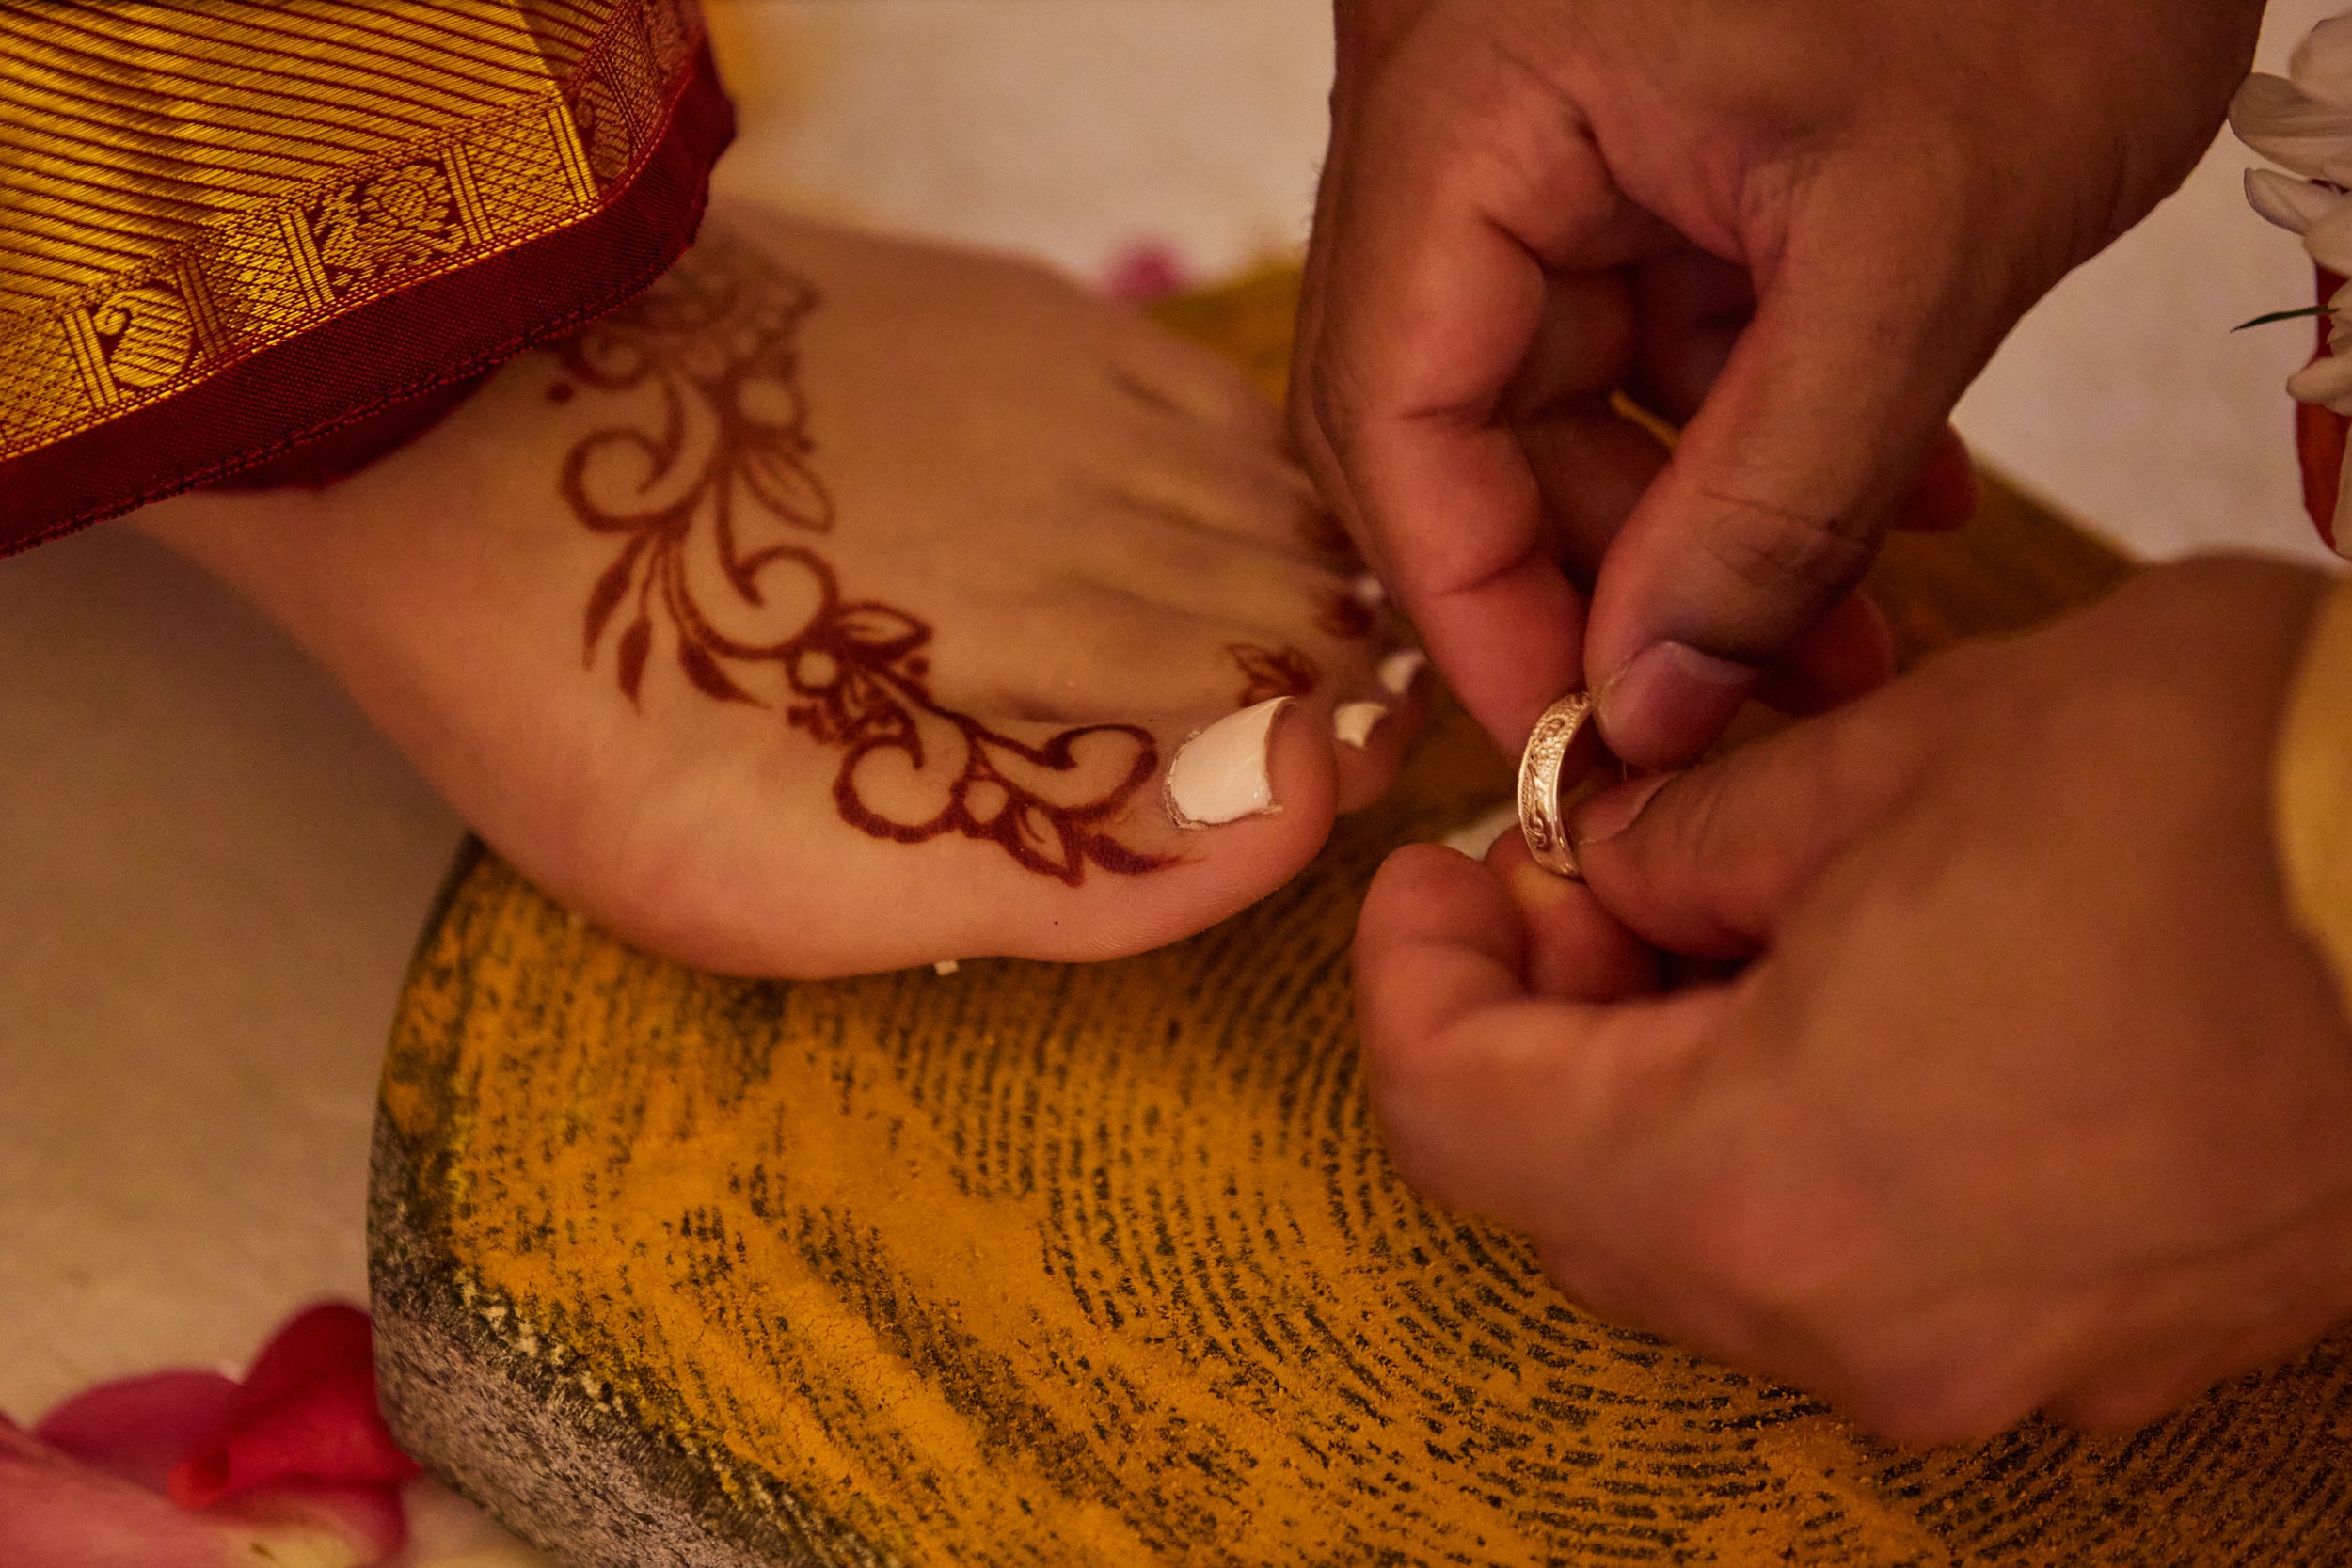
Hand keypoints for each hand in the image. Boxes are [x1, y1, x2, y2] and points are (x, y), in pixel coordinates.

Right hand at [1293, 0, 2263, 764]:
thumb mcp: (1921, 246)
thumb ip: (1777, 497)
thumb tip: (1647, 705)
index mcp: (1473, 97)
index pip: (1391, 408)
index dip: (1473, 604)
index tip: (1577, 750)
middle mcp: (1468, 115)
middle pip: (1450, 418)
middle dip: (1594, 583)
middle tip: (1717, 713)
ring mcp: (1549, 132)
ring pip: (1553, 398)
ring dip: (1689, 535)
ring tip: (1841, 638)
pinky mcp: (1638, 149)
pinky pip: (1643, 338)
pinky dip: (1742, 440)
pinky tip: (1877, 511)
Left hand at [1353, 558, 2351, 1440]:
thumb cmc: (2236, 804)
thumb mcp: (1900, 754)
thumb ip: (1691, 834)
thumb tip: (1604, 864)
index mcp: (1764, 1186)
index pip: (1459, 1122)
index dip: (1411, 982)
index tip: (1435, 871)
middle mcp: (1861, 1330)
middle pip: (1579, 1198)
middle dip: (1543, 1024)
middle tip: (1582, 870)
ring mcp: (1996, 1368)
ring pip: (1718, 1239)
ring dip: (1669, 1080)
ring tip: (1725, 906)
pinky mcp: (2100, 1350)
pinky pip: (1865, 1266)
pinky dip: (1802, 1141)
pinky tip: (1853, 997)